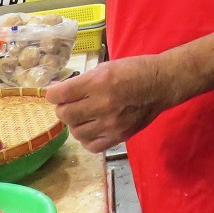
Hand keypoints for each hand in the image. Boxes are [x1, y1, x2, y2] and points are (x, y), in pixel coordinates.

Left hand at [45, 56, 176, 152]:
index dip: (52, 94)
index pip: (61, 94)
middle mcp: (103, 104)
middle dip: (62, 108)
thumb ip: (82, 81)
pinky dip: (86, 138)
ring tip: (81, 116)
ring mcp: (112, 124)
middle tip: (68, 104)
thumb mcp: (105, 67)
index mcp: (99, 82)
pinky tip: (90, 128)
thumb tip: (58, 90)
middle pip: (66, 115)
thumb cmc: (133, 70)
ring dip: (74, 124)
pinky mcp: (119, 136)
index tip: (54, 93)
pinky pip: (91, 146)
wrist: (160, 84)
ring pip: (76, 132)